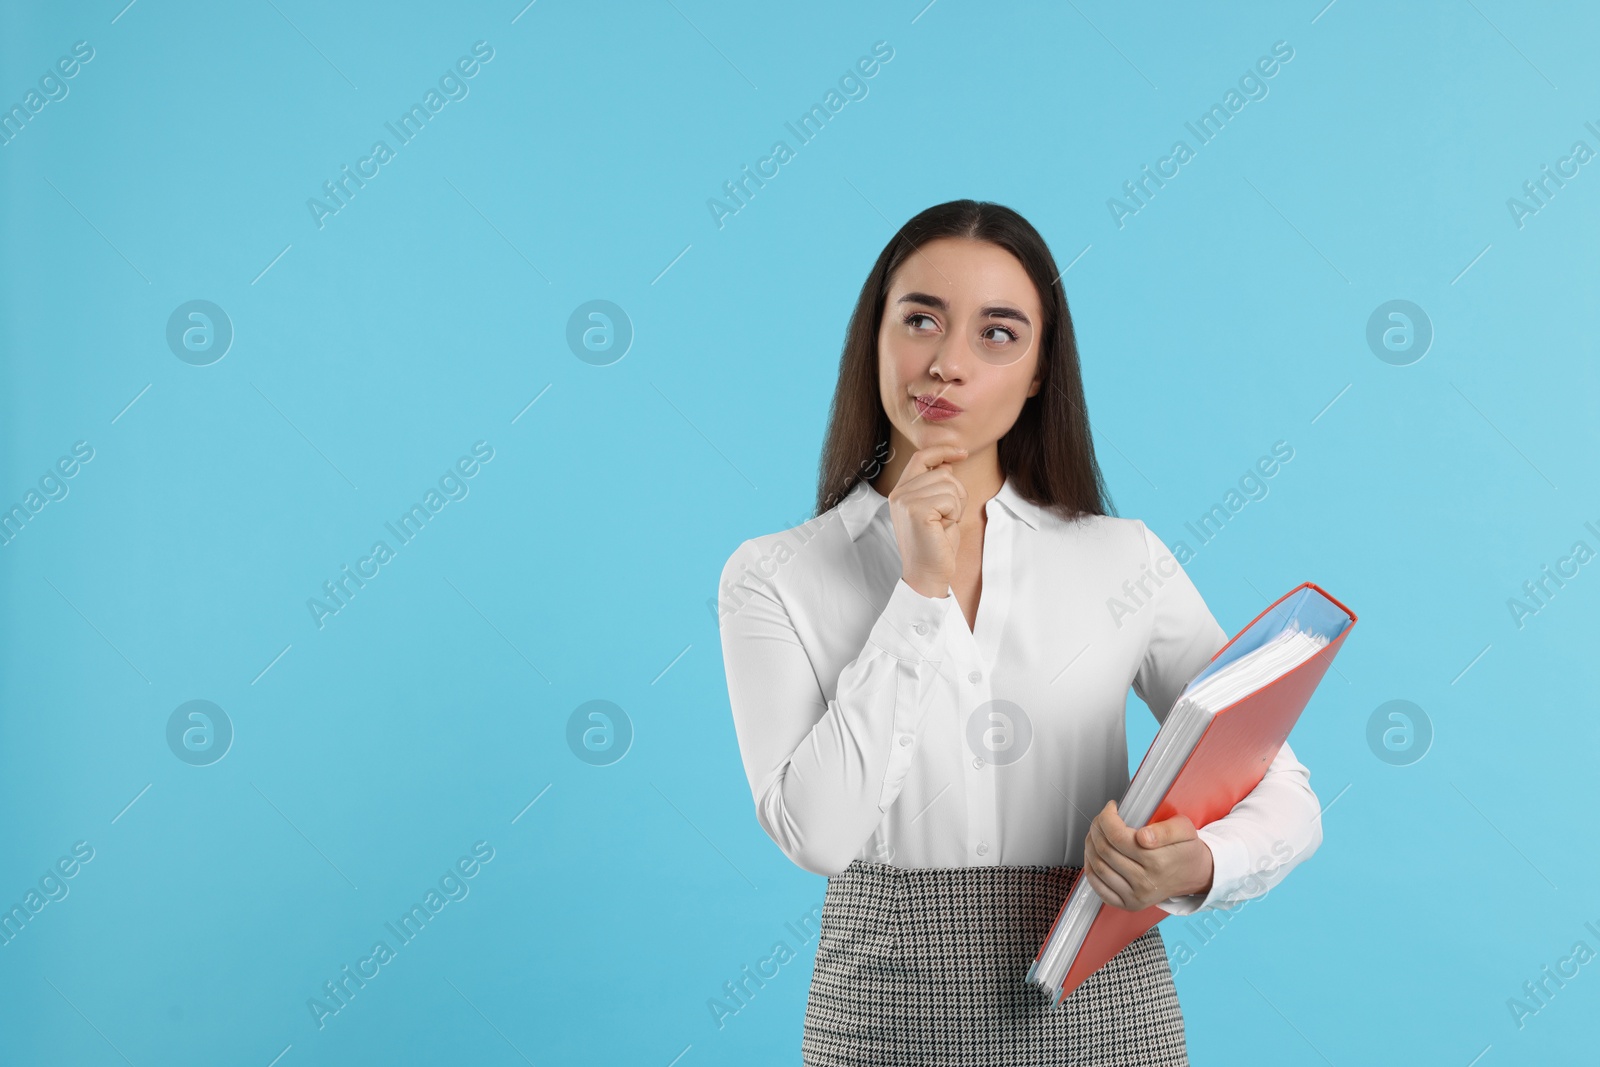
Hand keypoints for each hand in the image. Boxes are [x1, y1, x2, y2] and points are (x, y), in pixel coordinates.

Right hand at [887, 444, 967, 597]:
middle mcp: (898, 493)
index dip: (943, 450)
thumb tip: (947, 463)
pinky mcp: (916, 510)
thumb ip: (937, 485)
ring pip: (949, 484)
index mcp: (900, 491)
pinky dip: (955, 513)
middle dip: (956, 493)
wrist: (928, 574)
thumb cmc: (936, 544)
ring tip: (944, 524)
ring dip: (957, 505)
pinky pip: (951, 498)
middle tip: (948, 517)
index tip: (962, 452)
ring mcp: (905, 501)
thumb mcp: (937, 508)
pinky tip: (944, 528)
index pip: (921, 457)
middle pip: (942, 472)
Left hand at [1082, 800, 1213, 911]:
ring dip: (1090, 846)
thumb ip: (1166, 830)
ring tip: (1097, 834)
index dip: (1107, 818)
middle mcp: (1145, 882)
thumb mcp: (1185, 830)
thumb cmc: (1186, 849)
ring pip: (1098, 867)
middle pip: (1104, 850)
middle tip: (1101, 819)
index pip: (1117, 837)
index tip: (1111, 808)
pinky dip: (1090, 869)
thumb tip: (1143, 837)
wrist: (1194, 875)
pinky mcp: (1128, 905)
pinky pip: (1098, 887)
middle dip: (1097, 828)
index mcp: (1158, 861)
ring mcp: (1135, 896)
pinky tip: (1095, 855)